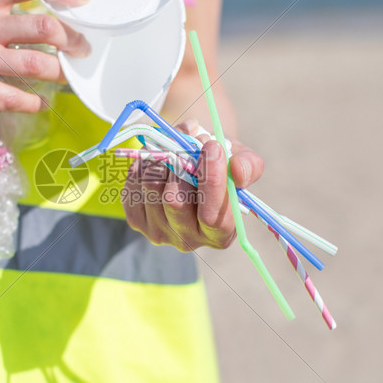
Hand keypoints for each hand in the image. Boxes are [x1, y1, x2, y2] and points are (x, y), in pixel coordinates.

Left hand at [122, 119, 264, 251]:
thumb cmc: (221, 166)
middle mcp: (188, 240)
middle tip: (193, 142)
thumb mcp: (240, 161)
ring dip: (164, 158)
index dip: (213, 181)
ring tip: (177, 148)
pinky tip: (158, 160)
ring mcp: (158, 232)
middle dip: (183, 164)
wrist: (192, 165)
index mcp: (220, 234)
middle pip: (176, 202)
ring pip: (152, 187)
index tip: (213, 146)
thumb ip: (248, 165)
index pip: (215, 217)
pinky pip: (134, 184)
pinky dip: (145, 163)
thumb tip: (238, 171)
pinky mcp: (136, 219)